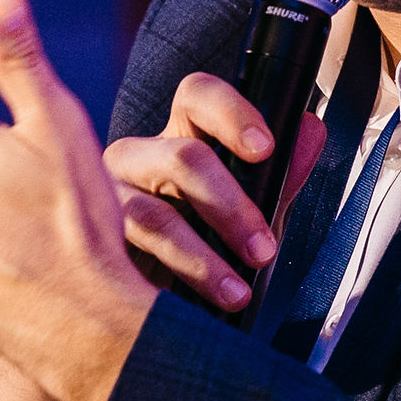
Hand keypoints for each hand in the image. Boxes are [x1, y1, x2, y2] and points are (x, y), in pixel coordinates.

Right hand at [103, 71, 325, 318]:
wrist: (149, 296)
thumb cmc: (205, 240)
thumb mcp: (250, 211)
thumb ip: (279, 176)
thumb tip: (310, 132)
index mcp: (181, 136)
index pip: (198, 96)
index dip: (231, 113)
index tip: (264, 149)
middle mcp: (139, 156)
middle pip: (183, 157)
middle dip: (230, 206)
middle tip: (263, 251)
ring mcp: (108, 195)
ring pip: (154, 215)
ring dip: (202, 258)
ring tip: (237, 294)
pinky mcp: (90, 241)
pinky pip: (126, 256)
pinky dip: (166, 279)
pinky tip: (185, 303)